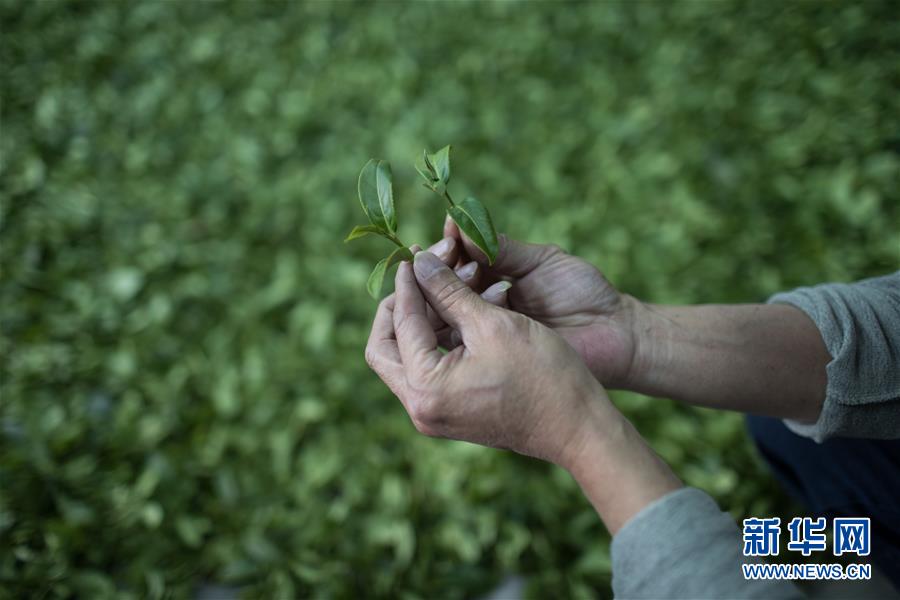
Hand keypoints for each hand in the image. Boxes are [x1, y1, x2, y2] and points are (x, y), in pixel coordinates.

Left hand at [365, 250, 618, 466]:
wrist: (580, 428)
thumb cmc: (543, 375)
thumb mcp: (493, 324)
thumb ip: (449, 291)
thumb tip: (419, 262)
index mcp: (425, 389)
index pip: (401, 323)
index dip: (408, 283)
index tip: (415, 255)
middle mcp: (421, 408)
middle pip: (387, 346)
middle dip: (401, 305)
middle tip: (420, 275)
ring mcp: (435, 414)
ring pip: (409, 356)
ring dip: (425, 318)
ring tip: (453, 285)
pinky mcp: (452, 413)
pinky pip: (431, 368)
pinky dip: (442, 337)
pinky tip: (466, 309)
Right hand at [440, 218, 638, 386]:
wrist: (612, 332)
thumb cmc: (582, 292)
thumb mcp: (542, 261)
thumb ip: (503, 249)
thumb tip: (461, 228)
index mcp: (493, 278)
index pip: (457, 261)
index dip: (450, 246)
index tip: (449, 230)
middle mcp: (482, 305)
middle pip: (443, 287)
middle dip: (446, 265)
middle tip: (453, 252)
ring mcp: (484, 334)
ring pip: (447, 312)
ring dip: (454, 289)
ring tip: (474, 273)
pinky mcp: (490, 359)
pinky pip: (463, 341)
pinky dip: (467, 319)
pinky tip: (481, 304)